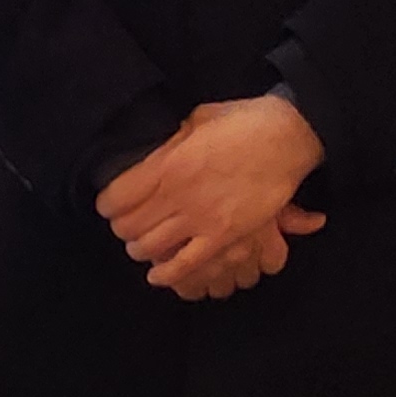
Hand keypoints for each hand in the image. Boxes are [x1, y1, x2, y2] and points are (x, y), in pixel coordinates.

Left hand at [98, 95, 326, 301]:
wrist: (288, 138)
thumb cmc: (243, 122)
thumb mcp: (196, 121)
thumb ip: (171, 143)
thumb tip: (155, 154)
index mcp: (167, 163)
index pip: (116, 197)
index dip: (107, 204)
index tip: (109, 205)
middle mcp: (177, 195)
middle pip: (129, 226)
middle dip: (122, 228)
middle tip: (126, 226)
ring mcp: (200, 219)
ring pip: (151, 247)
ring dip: (140, 249)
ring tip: (141, 245)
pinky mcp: (223, 237)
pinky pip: (186, 265)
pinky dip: (167, 274)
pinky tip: (157, 275)